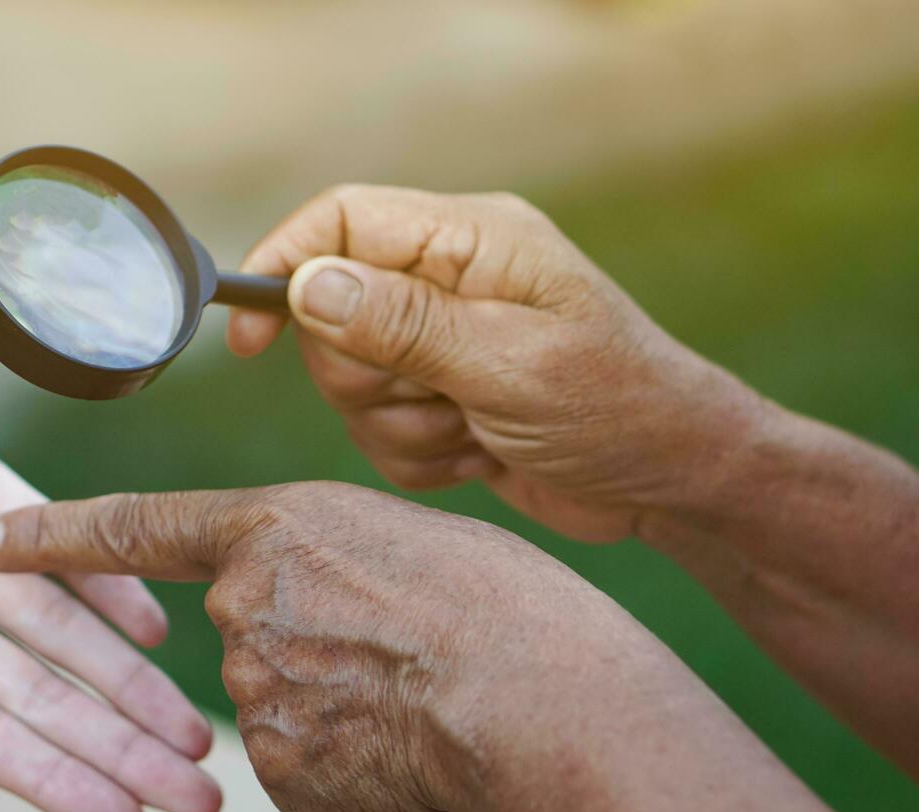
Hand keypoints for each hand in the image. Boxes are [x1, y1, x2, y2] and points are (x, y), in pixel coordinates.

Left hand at [0, 481, 640, 811]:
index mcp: (272, 527)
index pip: (132, 528)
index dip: (50, 534)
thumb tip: (307, 631)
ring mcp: (258, 693)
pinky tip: (407, 746)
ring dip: (335, 707)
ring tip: (416, 694)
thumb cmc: (497, 599)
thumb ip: (320, 563)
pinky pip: (307, 767)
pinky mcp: (285, 773)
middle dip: (304, 643)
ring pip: (282, 705)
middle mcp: (244, 606)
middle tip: (393, 643)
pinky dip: (350, 762)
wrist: (543, 696)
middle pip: (246, 633)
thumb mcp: (397, 535)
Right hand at [228, 185, 768, 541]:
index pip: (344, 221)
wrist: (671, 483)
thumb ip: (405, 323)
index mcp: (471, 242)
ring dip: (404, 426)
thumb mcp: (510, 364)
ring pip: (350, 385)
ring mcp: (441, 343)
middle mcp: (448, 282)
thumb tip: (307, 284)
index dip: (285, 265)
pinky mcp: (440, 399)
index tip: (247, 337)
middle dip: (371, 377)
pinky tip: (481, 456)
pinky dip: (420, 457)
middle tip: (442, 397)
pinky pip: (377, 433)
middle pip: (330, 314)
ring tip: (477, 431)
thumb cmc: (617, 408)